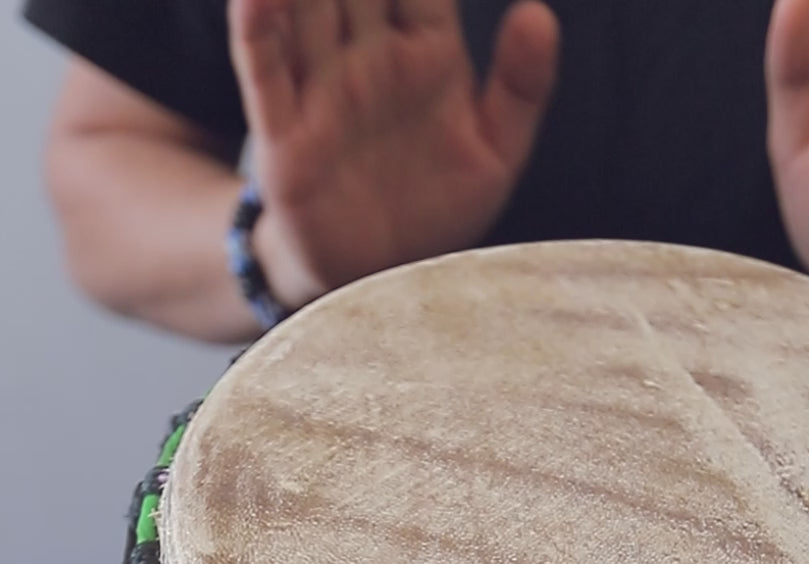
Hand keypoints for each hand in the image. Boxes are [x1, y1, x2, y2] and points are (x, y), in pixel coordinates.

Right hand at [228, 0, 558, 308]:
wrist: (384, 281)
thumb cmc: (437, 213)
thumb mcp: (495, 156)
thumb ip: (521, 87)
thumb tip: (539, 11)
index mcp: (427, 52)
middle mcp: (369, 57)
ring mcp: (324, 90)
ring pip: (305, 3)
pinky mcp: (286, 136)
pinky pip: (266, 69)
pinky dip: (260, 25)